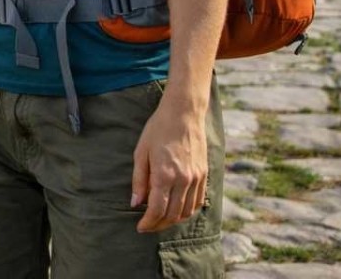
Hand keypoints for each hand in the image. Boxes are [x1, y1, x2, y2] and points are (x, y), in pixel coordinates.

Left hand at [131, 95, 208, 232]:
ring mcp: (196, 178)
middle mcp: (183, 179)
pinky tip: (176, 210)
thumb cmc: (158, 130)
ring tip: (160, 220)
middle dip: (159, 224)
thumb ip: (139, 180)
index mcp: (165, 174)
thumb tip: (135, 203)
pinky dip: (187, 211)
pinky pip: (197, 202)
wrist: (184, 114)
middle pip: (172, 214)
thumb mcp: (141, 152)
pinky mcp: (204, 174)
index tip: (140, 227)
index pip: (157, 209)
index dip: (148, 222)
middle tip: (148, 226)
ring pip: (187, 211)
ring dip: (173, 220)